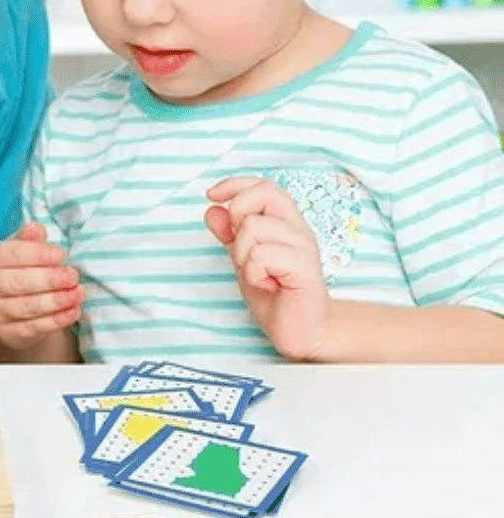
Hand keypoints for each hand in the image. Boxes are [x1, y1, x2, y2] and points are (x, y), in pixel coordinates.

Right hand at [0, 222, 82, 349]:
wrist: (14, 314)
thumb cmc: (23, 273)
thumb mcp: (25, 252)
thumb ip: (30, 240)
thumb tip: (36, 228)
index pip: (12, 254)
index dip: (38, 255)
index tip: (61, 256)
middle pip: (18, 282)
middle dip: (49, 280)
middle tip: (73, 277)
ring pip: (26, 307)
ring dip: (56, 301)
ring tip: (78, 294)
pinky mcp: (4, 333)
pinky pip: (32, 328)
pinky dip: (56, 321)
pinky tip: (73, 312)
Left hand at [204, 176, 329, 359]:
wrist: (300, 333)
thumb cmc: (275, 295)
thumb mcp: (242, 259)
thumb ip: (229, 234)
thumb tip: (212, 209)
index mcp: (286, 223)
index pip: (264, 186)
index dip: (235, 184)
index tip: (211, 195)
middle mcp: (298, 229)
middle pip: (261, 194)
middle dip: (238, 218)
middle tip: (244, 251)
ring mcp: (304, 247)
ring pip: (254, 227)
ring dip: (244, 255)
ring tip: (260, 275)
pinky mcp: (305, 267)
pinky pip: (261, 255)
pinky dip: (254, 273)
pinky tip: (268, 285)